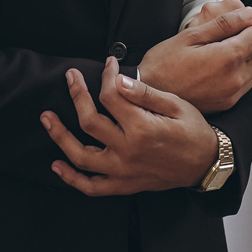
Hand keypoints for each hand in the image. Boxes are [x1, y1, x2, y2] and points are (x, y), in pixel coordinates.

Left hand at [42, 60, 218, 195]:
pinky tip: (57, 165)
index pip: (110, 96)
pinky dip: (70, 178)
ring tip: (47, 118)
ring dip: (59, 135)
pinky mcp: (122, 185)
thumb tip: (119, 80)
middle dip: (76, 94)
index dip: (106, 76)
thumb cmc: (193, 131)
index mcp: (142, 128)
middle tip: (70, 77)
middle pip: (89, 120)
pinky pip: (90, 187)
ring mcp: (122, 171)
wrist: (205, 164)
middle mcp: (127, 151)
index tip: (108, 64)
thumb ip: (145, 93)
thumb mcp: (176, 105)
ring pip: (80, 155)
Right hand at [140, 1, 251, 112]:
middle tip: (229, 36)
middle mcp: (236, 78)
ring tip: (221, 52)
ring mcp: (233, 94)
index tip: (236, 24)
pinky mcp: (227, 103)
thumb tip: (250, 14)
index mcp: (229, 57)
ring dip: (248, 58)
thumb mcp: (192, 35)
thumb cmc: (165, 63)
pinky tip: (219, 68)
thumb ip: (225, 23)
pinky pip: (246, 84)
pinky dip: (240, 73)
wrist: (149, 96)